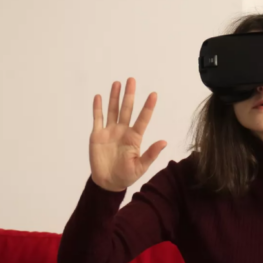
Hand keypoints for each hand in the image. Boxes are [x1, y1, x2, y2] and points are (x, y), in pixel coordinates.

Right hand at [90, 77, 165, 191]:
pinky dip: (97, 108)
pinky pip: (97, 118)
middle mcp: (123, 131)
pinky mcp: (97, 135)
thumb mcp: (141, 166)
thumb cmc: (127, 175)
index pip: (142, 118)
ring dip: (114, 97)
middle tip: (131, 80)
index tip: (154, 94)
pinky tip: (99, 97)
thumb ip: (151, 154)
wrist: (108, 182)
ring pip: (112, 110)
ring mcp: (110, 131)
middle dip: (129, 95)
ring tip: (117, 83)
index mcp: (134, 137)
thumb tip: (164, 142)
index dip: (148, 107)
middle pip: (126, 109)